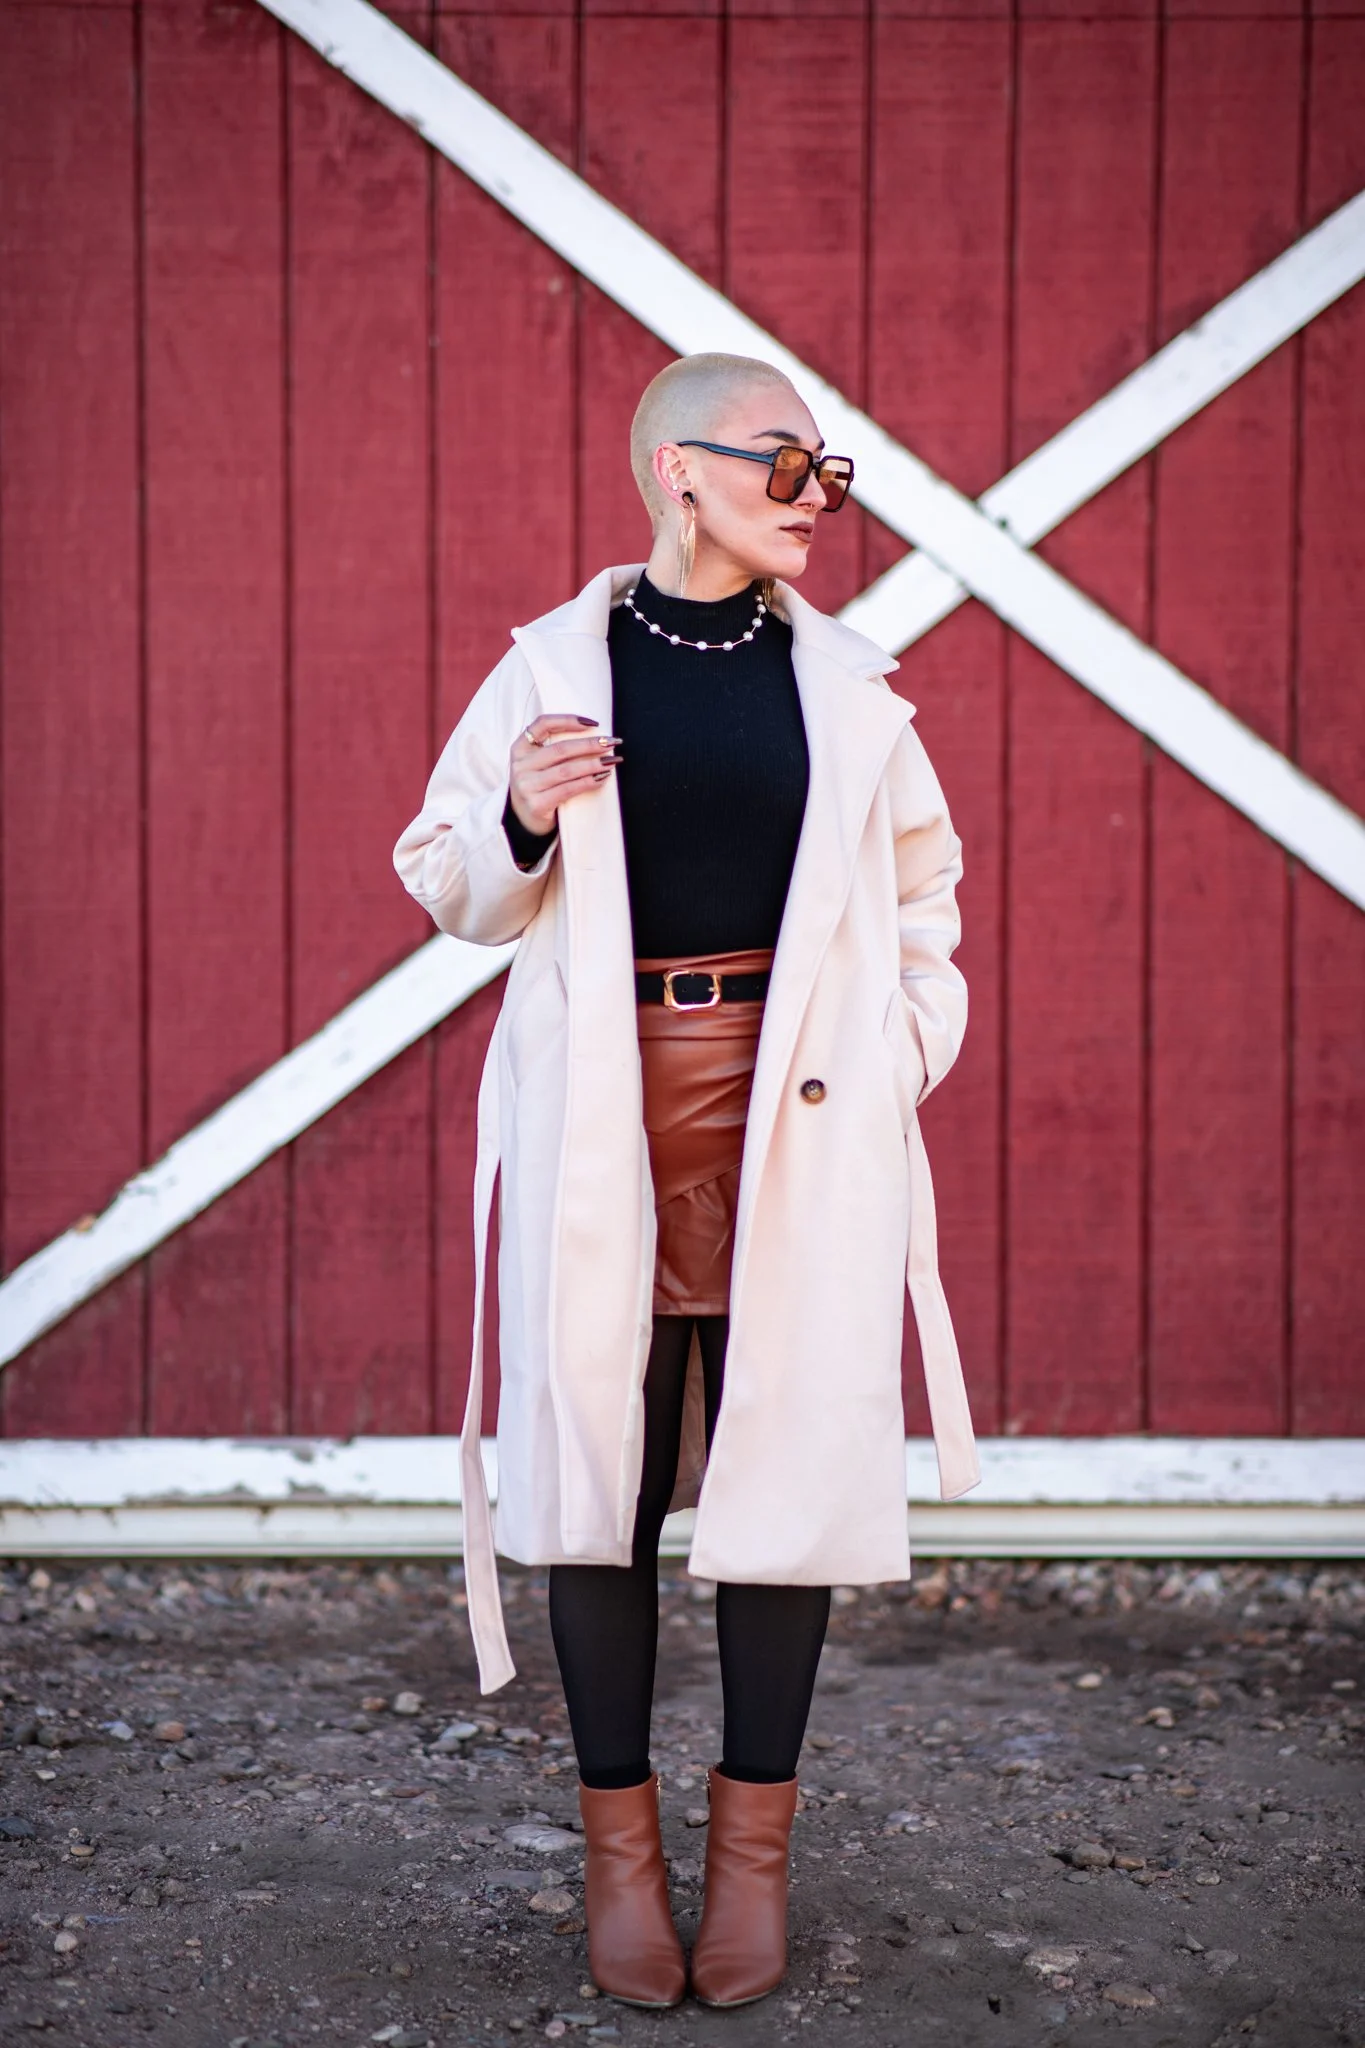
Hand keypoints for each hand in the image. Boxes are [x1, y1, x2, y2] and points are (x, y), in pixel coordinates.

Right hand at [508, 714, 620, 836]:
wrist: (523, 821)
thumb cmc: (537, 786)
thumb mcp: (536, 763)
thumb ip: (553, 749)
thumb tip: (593, 736)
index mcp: (520, 748)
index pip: (543, 724)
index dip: (568, 720)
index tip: (592, 723)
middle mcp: (521, 765)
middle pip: (560, 749)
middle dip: (590, 744)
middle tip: (611, 743)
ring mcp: (527, 786)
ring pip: (567, 770)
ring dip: (593, 764)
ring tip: (612, 761)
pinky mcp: (537, 804)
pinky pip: (568, 789)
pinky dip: (588, 782)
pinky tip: (602, 778)